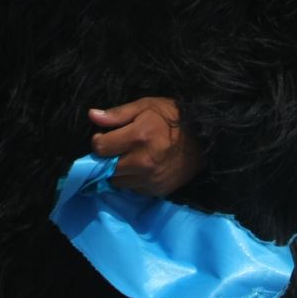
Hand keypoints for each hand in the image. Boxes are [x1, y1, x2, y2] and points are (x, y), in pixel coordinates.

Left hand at [88, 97, 202, 197]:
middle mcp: (142, 162)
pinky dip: (132, 180)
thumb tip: (92, 116)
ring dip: (118, 171)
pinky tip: (141, 167)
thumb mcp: (146, 106)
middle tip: (117, 148)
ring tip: (129, 157)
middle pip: (106, 168)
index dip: (99, 140)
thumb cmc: (172, 117)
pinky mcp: (157, 191)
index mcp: (139, 137)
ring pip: (118, 182)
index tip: (106, 136)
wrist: (204, 139)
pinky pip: (133, 189)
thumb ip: (118, 114)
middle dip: (107, 158)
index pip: (101, 147)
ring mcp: (150, 179)